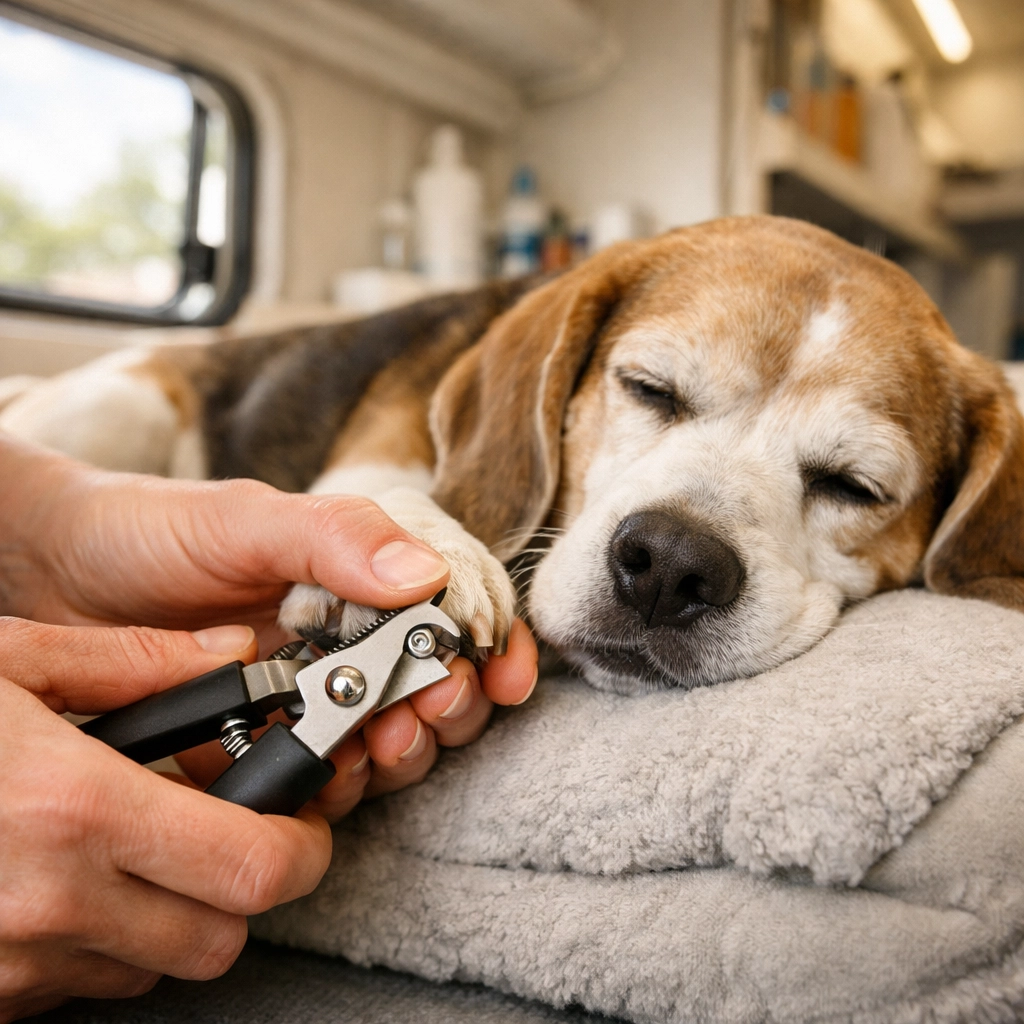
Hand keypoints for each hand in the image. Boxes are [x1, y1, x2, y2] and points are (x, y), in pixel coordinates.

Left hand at [0, 440, 538, 811]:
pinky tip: (329, 772)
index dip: (493, 639)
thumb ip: (336, 539)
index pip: (458, 602)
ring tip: (378, 742)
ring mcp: (315, 690)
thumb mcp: (245, 520)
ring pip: (398, 735)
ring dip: (406, 748)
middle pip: (443, 678)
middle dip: (451, 702)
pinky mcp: (274, 742)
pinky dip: (346, 783)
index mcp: (362, 568)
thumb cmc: (150, 531)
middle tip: (426, 706)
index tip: (504, 675)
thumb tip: (424, 577)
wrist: (52, 577)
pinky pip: (333, 777)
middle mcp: (351, 630)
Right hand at [0, 618, 331, 1021]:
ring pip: (152, 968)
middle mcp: (45, 906)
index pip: (253, 870)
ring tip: (132, 843)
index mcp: (73, 811)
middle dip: (242, 885)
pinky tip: (63, 878)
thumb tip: (231, 651)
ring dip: (168, 913)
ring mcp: (3, 967)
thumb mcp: (8, 658)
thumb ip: (133, 660)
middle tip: (227, 827)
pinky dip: (98, 943)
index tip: (300, 821)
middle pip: (219, 937)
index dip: (299, 848)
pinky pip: (76, 987)